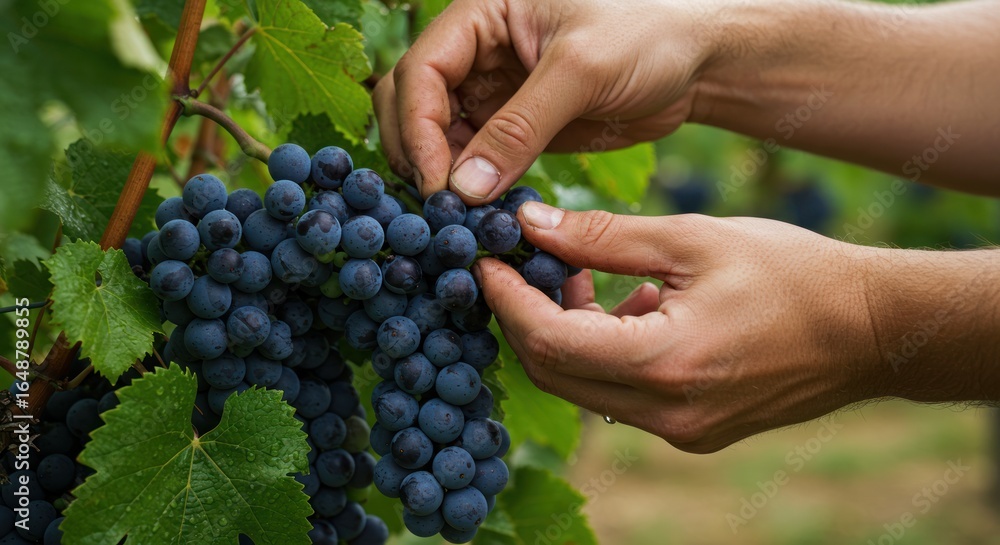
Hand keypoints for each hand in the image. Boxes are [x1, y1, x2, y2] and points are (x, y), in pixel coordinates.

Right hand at [373, 0, 721, 201]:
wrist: (696, 63)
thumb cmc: (647, 36)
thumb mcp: (581, 71)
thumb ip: (519, 127)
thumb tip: (464, 189)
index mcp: (483, 13)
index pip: (422, 70)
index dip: (417, 127)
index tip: (436, 182)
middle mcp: (478, 49)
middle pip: (414, 103)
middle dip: (417, 153)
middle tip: (441, 206)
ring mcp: (492, 90)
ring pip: (438, 136)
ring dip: (442, 177)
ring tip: (462, 218)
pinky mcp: (514, 127)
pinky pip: (475, 160)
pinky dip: (472, 188)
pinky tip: (483, 213)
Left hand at [474, 203, 883, 452]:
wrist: (872, 331)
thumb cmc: (792, 273)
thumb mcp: (692, 239)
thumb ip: (603, 238)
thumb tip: (533, 226)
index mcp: (665, 364)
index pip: (547, 340)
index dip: (505, 299)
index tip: (483, 260)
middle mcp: (666, 413)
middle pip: (554, 373)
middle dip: (523, 318)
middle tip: (520, 266)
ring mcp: (680, 431)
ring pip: (584, 388)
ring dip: (564, 334)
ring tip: (581, 278)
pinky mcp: (692, 432)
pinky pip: (620, 397)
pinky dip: (602, 353)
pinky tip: (628, 308)